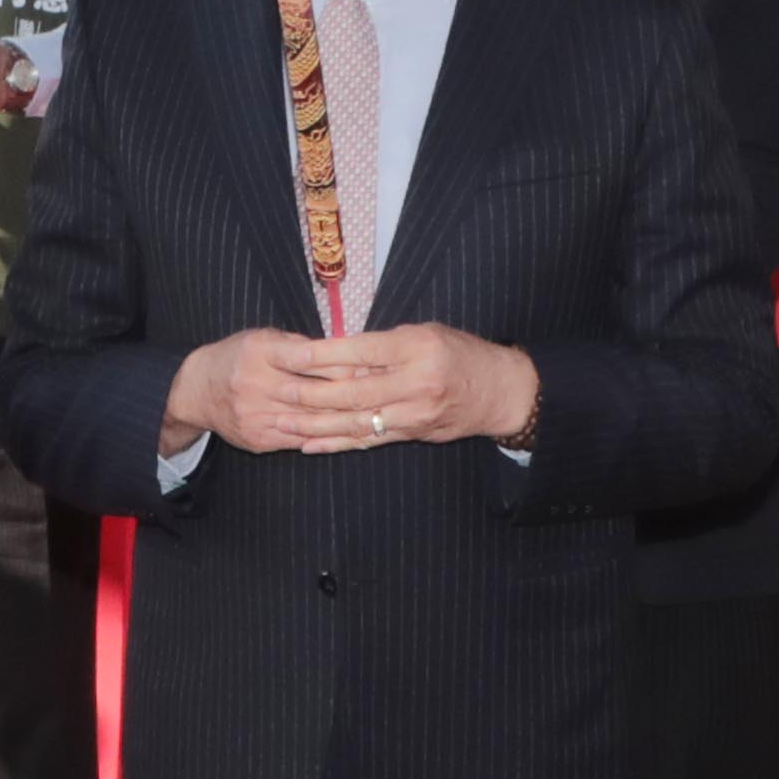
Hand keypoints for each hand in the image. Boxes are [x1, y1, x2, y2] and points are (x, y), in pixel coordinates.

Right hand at [164, 330, 352, 455]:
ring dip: (342, 417)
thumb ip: (298, 345)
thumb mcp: (261, 338)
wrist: (197, 391)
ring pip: (310, 419)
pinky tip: (345, 430)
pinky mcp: (259, 439)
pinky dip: (324, 435)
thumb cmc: (237, 357)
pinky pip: (300, 439)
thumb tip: (343, 350)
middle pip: (312, 391)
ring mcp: (256, 415)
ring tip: (370, 412)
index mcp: (258, 352)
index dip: (340, 362)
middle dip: (348, 392)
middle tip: (379, 390)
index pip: (307, 358)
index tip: (368, 364)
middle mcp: (255, 384)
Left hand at [276, 323, 541, 447]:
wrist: (499, 391)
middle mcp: (416, 384)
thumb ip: (384, 343)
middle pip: (354, 392)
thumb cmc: (460, 353)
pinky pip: (368, 441)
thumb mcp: (425, 333)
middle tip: (280, 391)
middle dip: (312, 394)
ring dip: (316, 424)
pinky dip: (337, 443)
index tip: (292, 354)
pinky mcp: (412, 434)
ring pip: (356, 422)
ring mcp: (414, 414)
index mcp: (417, 349)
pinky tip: (310, 444)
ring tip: (283, 422)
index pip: (361, 352)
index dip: (323, 354)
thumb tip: (336, 349)